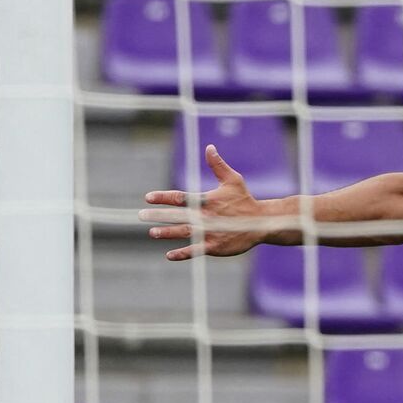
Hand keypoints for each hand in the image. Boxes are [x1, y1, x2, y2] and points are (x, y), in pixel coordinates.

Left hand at [139, 144, 270, 260]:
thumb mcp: (233, 180)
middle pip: (177, 216)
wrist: (261, 222)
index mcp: (207, 200)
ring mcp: (209, 233)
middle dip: (158, 215)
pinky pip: (195, 250)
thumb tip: (209, 147)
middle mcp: (206, 217)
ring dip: (167, 233)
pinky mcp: (215, 246)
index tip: (148, 198)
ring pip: (183, 233)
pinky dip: (182, 253)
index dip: (163, 197)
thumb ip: (218, 165)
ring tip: (152, 232)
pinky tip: (169, 255)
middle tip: (141, 215)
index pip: (180, 198)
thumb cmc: (245, 200)